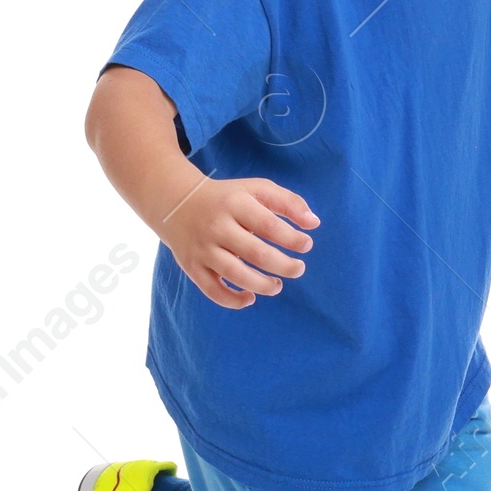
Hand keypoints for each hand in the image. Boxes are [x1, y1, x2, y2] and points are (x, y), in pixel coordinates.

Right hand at [162, 175, 318, 308]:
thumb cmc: (228, 198)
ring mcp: (203, 249)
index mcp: (235, 204)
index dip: (292, 239)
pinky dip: (233, 300)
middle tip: (299, 269)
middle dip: (284, 266)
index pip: (268, 225)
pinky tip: (250, 297)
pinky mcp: (193, 267)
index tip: (306, 245)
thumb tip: (314, 223)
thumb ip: (288, 202)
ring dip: (263, 285)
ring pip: (236, 274)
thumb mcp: (257, 189)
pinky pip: (213, 291)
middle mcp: (217, 227)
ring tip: (278, 285)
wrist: (176, 203)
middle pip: (256, 253)